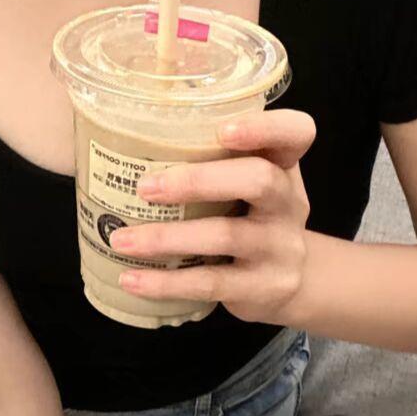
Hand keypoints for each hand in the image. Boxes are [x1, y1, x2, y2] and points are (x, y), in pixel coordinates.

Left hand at [108, 109, 315, 323]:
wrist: (292, 282)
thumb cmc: (248, 214)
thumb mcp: (243, 180)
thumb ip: (205, 156)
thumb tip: (122, 138)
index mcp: (283, 164)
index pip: (296, 132)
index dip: (264, 128)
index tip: (222, 130)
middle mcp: (289, 202)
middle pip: (259, 180)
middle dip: (198, 181)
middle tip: (145, 187)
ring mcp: (282, 247)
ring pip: (226, 236)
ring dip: (166, 238)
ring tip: (120, 239)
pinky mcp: (265, 287)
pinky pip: (212, 283)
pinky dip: (166, 282)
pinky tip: (131, 279)